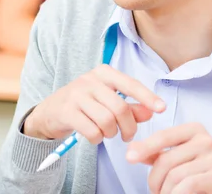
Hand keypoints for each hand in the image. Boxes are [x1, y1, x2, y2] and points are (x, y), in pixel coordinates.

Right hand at [24, 64, 165, 143]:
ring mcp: (76, 95)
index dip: (147, 97)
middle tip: (126, 136)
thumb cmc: (84, 105)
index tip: (162, 109)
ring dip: (111, 134)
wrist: (50, 112)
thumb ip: (130, 106)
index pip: (130, 84)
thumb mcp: (107, 101)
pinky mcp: (67, 111)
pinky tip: (94, 136)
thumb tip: (151, 111)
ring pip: (107, 121)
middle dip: (128, 127)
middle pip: (120, 108)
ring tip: (107, 134)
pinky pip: (92, 131)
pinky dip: (97, 139)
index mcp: (102, 73)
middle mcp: (89, 80)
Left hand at [126, 123, 211, 193]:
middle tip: (153, 191)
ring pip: (175, 175)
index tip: (129, 157)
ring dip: (164, 190)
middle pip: (166, 159)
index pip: (163, 136)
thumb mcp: (180, 156)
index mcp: (194, 129)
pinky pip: (187, 185)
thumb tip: (132, 150)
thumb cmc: (201, 170)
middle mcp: (206, 140)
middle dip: (154, 179)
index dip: (144, 147)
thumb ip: (157, 153)